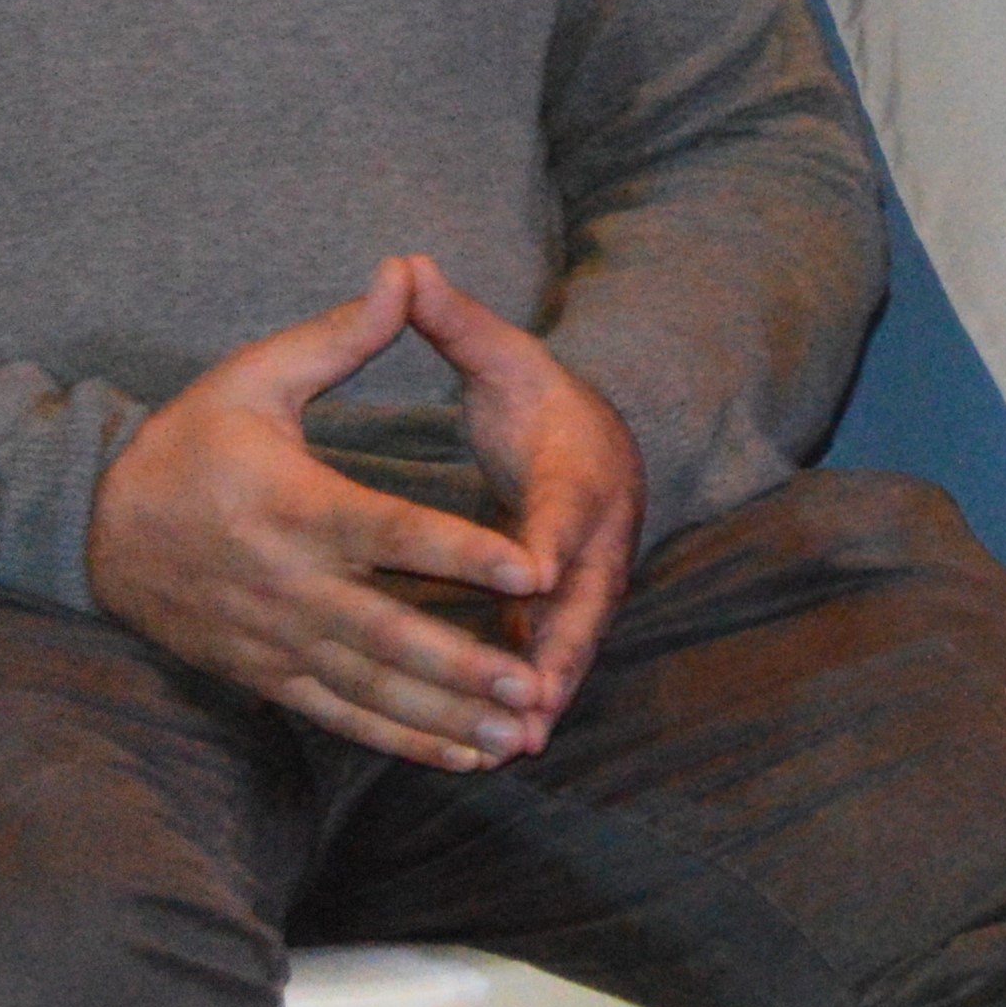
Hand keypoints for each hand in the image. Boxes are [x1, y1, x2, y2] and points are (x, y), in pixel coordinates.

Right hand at [87, 260, 563, 770]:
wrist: (96, 524)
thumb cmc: (190, 439)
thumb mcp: (255, 376)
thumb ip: (340, 337)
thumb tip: (405, 271)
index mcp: (293, 507)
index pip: (391, 534)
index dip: (461, 553)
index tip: (529, 568)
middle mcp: (286, 583)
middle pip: (387, 632)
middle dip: (463, 664)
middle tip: (533, 684)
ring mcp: (273, 638)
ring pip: (369, 687)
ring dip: (443, 714)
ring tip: (515, 732)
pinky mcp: (264, 674)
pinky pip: (339, 713)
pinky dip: (400, 738)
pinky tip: (461, 754)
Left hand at [400, 256, 644, 724]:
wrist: (600, 439)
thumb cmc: (539, 396)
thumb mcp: (504, 355)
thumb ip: (453, 322)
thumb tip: (406, 262)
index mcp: (581, 466)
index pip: (565, 508)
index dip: (548, 541)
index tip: (531, 571)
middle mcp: (598, 531)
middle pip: (585, 597)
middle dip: (561, 649)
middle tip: (532, 695)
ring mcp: (591, 577)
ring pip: (572, 640)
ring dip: (547, 690)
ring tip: (515, 741)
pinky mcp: (569, 609)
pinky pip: (552, 657)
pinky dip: (532, 696)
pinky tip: (498, 744)